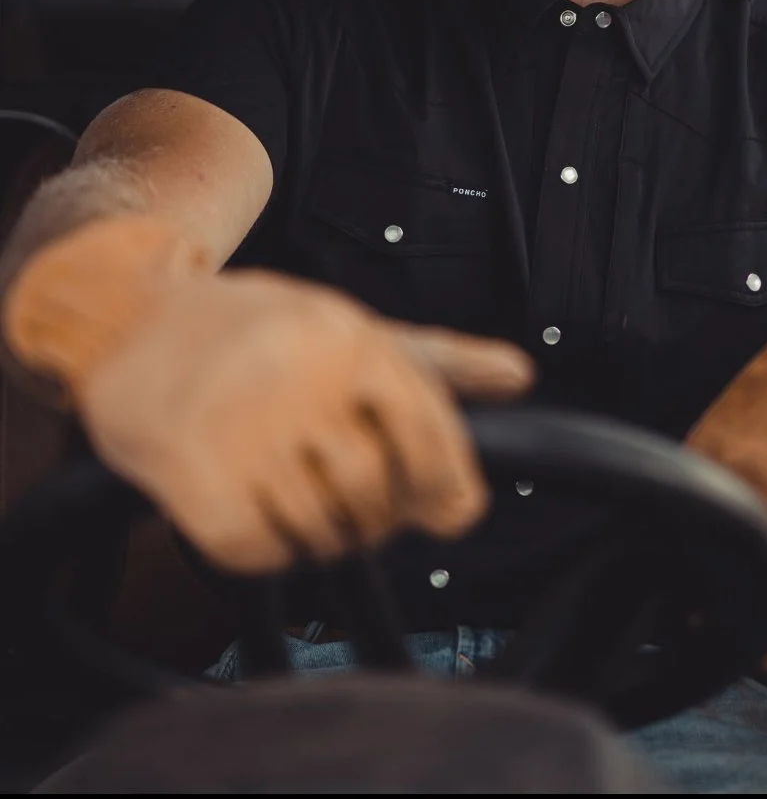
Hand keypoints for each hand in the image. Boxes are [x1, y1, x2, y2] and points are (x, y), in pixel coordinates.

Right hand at [75, 268, 533, 571]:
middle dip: (382, 515)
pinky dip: (272, 547)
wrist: (132, 323)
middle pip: (381, 496)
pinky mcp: (198, 486)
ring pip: (327, 534)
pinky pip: (267, 555)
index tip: (451, 509)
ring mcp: (245, 436)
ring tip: (303, 495)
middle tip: (361, 504)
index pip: (430, 435)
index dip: (450, 484)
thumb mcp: (352, 327)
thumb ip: (438, 361)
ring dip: (327, 534)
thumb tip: (521, 376)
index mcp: (349, 341)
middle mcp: (301, 385)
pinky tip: (258, 505)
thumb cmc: (258, 329)